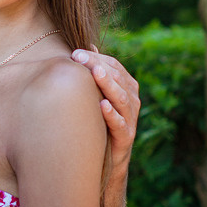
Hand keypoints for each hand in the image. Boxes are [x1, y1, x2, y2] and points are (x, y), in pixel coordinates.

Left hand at [71, 48, 139, 170]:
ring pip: (121, 98)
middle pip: (117, 78)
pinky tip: (102, 105)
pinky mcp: (126, 138)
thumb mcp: (97, 95)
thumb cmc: (99, 122)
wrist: (107, 160)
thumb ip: (96, 72)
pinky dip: (112, 115)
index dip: (96, 58)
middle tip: (78, 57)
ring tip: (94, 72)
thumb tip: (87, 46)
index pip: (114, 66)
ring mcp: (130, 120)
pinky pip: (121, 125)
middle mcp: (131, 101)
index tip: (75, 52)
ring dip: (107, 84)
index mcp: (126, 88)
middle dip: (98, 66)